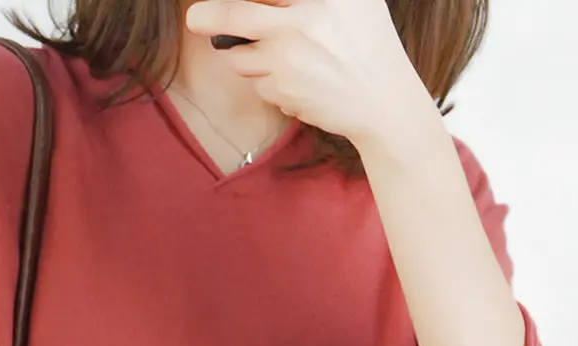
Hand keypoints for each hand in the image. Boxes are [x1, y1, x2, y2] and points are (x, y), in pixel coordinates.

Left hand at [185, 0, 435, 146]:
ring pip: (241, 58)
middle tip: (194, 18)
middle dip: (207, 17)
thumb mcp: (355, 1)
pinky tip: (298, 82)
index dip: (227, 4)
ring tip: (279, 56)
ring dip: (247, 57)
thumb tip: (270, 2)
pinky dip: (269, 84)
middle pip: (233, 17)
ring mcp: (289, 61)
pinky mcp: (284, 93)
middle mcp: (302, 23)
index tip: (206, 9)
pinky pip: (259, 85)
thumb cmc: (369, 46)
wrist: (383, 103)